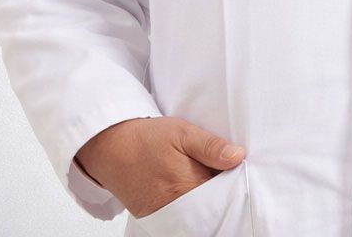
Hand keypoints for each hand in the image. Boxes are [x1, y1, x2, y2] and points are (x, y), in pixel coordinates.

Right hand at [74, 116, 245, 217]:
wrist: (111, 148)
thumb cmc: (148, 138)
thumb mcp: (182, 132)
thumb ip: (211, 147)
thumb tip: (238, 157)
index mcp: (187, 185)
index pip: (223, 195)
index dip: (234, 184)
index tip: (240, 172)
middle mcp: (176, 207)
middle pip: (211, 208)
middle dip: (222, 195)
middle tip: (225, 176)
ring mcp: (164, 217)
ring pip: (197, 215)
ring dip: (207, 202)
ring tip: (208, 181)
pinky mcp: (155, 220)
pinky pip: (182, 219)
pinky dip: (191, 209)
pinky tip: (194, 192)